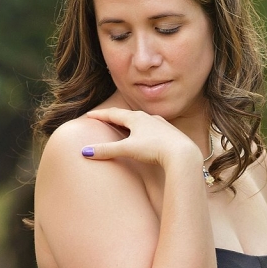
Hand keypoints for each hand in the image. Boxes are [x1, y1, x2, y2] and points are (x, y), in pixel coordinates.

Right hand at [81, 107, 200, 169]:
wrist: (182, 153)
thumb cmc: (154, 149)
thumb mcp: (128, 149)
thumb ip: (107, 150)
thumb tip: (84, 152)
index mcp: (135, 118)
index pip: (113, 114)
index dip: (100, 115)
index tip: (89, 114)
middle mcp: (148, 117)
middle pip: (127, 115)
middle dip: (114, 116)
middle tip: (104, 117)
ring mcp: (160, 124)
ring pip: (142, 120)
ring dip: (131, 121)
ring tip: (125, 123)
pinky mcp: (169, 132)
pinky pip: (153, 128)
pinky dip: (144, 129)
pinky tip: (148, 133)